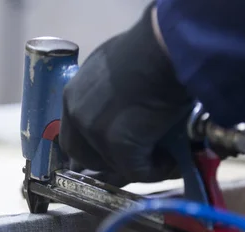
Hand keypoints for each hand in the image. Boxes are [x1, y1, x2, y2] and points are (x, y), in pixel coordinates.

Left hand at [58, 1, 193, 186]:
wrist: (166, 48)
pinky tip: (172, 159)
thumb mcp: (114, 68)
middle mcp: (77, 113)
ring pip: (112, 164)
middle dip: (108, 163)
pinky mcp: (119, 146)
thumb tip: (121, 111)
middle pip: (82, 156)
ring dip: (137, 166)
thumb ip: (106, 93)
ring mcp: (95, 131)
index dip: (91, 148)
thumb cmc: (149, 48)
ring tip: (163, 157)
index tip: (111, 154)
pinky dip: (156, 170)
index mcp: (73, 94)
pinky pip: (137, 171)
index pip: (72, 134)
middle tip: (135, 162)